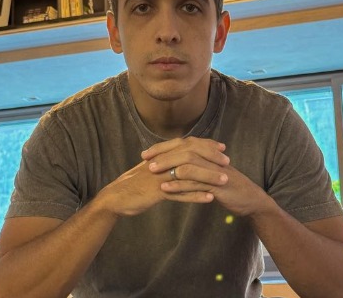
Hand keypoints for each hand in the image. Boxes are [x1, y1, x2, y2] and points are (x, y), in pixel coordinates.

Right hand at [95, 152, 216, 218]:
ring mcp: (159, 176)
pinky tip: (209, 198)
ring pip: (187, 173)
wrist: (115, 196)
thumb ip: (166, 161)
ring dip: (208, 176)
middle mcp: (162, 161)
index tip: (221, 147)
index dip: (205, 144)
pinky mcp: (156, 191)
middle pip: (190, 154)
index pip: (187, 144)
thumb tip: (182, 157)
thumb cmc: (135, 183)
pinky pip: (179, 193)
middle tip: (227, 161)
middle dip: (210, 156)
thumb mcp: (152, 168)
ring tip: (225, 180)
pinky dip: (195, 195)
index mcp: (161, 154)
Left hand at [144, 136, 271, 217]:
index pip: (181, 144)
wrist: (249, 199)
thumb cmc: (226, 185)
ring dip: (168, 167)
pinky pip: (195, 183)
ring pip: (188, 164)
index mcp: (207, 153)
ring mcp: (214, 170)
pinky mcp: (217, 185)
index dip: (163, 147)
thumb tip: (173, 162)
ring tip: (151, 172)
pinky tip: (165, 189)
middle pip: (183, 150)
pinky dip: (179, 185)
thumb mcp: (209, 172)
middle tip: (145, 160)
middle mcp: (210, 158)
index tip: (146, 153)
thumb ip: (195, 165)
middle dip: (162, 154)